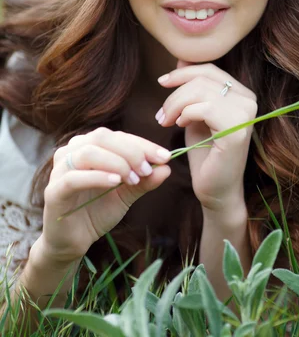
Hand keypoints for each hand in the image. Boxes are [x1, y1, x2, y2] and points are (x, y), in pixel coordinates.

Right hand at [40, 128, 171, 263]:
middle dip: (131, 151)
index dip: (143, 144)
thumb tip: (167, 167)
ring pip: (88, 153)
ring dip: (116, 162)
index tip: (165, 157)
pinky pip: (74, 177)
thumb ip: (144, 181)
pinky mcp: (53, 191)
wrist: (73, 242)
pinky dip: (98, 177)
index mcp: (90, 146)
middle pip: (103, 137)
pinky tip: (116, 182)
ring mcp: (59, 170)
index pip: (118, 136)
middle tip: (148, 169)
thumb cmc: (97, 211)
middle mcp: (72, 151)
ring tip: (133, 178)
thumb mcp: (126, 194)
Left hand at [157, 60, 257, 211]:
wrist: (215, 189)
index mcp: (242, 93)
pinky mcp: (237, 131)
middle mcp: (249, 100)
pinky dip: (186, 114)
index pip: (209, 69)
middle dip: (175, 93)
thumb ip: (192, 88)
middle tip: (161, 115)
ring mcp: (246, 115)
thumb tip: (181, 59)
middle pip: (203, 78)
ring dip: (175, 105)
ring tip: (166, 121)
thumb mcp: (194, 112)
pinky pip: (205, 108)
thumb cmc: (204, 151)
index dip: (182, 72)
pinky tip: (180, 125)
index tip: (162, 83)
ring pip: (201, 91)